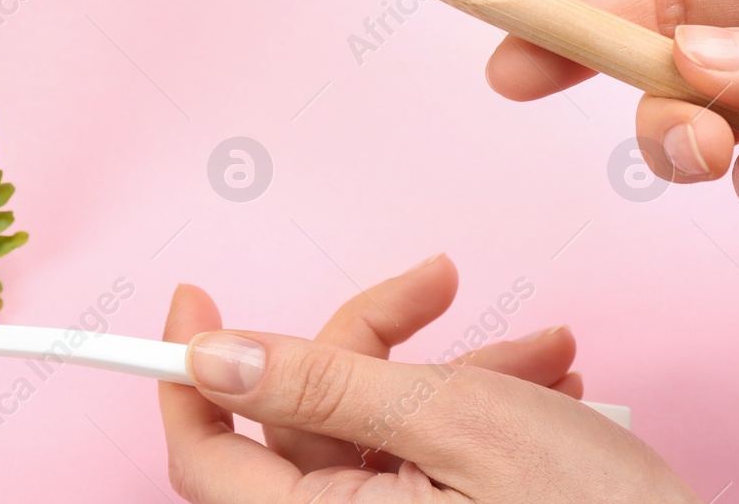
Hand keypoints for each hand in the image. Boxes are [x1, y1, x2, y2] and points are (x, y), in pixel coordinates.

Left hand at [159, 254, 698, 502]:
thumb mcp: (451, 419)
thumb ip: (323, 382)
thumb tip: (212, 350)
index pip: (205, 453)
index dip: (190, 368)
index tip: (194, 294)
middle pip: (307, 416)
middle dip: (379, 338)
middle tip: (442, 282)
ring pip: (377, 425)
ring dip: (453, 369)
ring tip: (542, 356)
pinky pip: (424, 456)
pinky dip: (478, 407)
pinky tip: (548, 387)